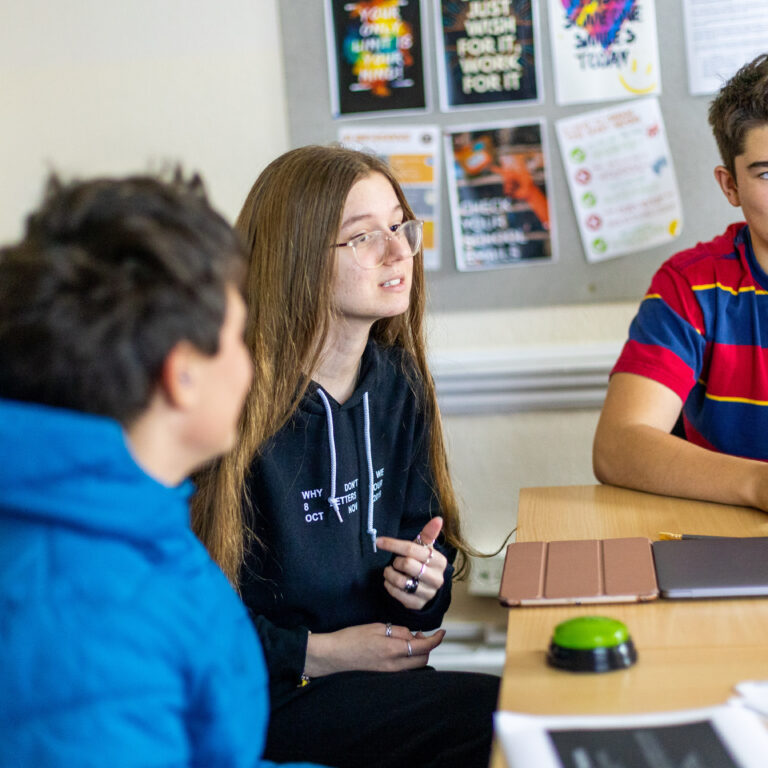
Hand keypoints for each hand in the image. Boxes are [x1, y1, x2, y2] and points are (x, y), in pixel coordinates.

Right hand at [304, 623, 444, 676]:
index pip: (424, 647)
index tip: (442, 632)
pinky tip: (399, 648)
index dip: (436, 640)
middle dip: (427, 646)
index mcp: (393, 650)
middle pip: (423, 659)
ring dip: (418, 652)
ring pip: (415, 666)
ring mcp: (390, 673)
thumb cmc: (352, 638)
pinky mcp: (384, 674)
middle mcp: (394, 666)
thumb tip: (412, 635)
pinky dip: (409, 658)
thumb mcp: (377, 627)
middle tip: (419, 633)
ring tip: (407, 639)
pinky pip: (405, 669)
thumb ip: (398, 631)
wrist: (334, 655)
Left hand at [376, 517, 448, 609]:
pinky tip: (390, 582)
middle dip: (396, 562)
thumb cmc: (423, 563)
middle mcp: (437, 578)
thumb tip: (438, 519)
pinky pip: (398, 594)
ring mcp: (428, 593)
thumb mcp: (425, 549)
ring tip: (390, 571)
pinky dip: (389, 586)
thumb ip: (428, 534)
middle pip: (407, 564)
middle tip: (395, 561)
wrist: (428, 588)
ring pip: (401, 581)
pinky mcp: (418, 604)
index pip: (413, 549)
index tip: (379, 541)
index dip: (393, 544)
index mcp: (439, 561)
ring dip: (390, 574)